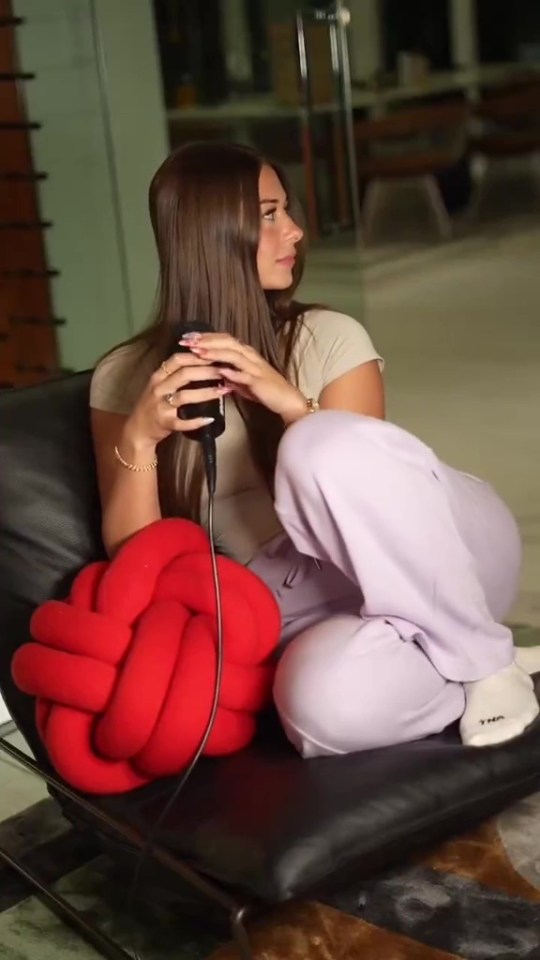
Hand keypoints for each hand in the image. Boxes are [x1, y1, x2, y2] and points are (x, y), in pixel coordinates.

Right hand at [120, 350, 231, 452]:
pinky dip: (197, 421)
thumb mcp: (160, 385)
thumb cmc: (153, 404)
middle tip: (224, 371)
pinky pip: (182, 422)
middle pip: (184, 375)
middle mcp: (158, 389)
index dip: (196, 356)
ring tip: (223, 391)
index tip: (215, 354)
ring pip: (185, 396)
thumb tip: (203, 360)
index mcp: (159, 376)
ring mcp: (161, 406)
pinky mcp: (164, 423)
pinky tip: (210, 418)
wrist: (138, 429)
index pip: (177, 360)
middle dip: (206, 371)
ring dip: (206, 393)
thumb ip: (176, 373)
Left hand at [180, 332, 307, 424]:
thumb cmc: (265, 390)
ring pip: (233, 354)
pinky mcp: (258, 380)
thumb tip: (216, 373)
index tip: (188, 338)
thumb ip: (230, 375)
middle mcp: (250, 355)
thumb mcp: (243, 382)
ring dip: (215, 352)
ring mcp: (255, 367)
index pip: (224, 339)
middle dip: (206, 340)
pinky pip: (244, 374)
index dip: (206, 336)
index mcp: (246, 353)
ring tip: (198, 352)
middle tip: (187, 341)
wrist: (286, 400)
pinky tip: (219, 371)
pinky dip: (231, 372)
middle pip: (226, 341)